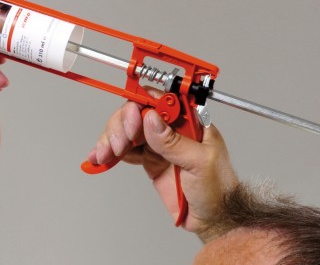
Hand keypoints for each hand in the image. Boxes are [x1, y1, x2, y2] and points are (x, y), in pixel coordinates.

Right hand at [85, 98, 238, 240]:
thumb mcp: (201, 163)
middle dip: (121, 126)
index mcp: (189, 122)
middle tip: (118, 144)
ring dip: (110, 140)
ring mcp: (159, 144)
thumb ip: (175, 142)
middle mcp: (172, 129)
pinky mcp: (149, 159)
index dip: (141, 107)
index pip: (160, 101)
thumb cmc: (219, 189)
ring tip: (104, 154)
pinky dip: (110, 153)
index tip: (132, 122)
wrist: (214, 218)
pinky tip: (100, 158)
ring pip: (126, 130)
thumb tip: (151, 119)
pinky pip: (125, 150)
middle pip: (137, 113)